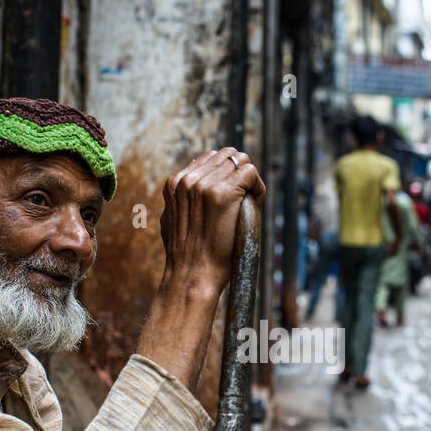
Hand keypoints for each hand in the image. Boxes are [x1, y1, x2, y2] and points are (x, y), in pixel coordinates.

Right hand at [159, 148, 265, 299]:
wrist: (193, 276)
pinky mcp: (223, 193)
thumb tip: (189, 186)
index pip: (209, 158)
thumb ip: (180, 200)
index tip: (231, 196)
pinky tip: (254, 204)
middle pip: (226, 155)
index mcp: (175, 182)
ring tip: (249, 202)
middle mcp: (188, 179)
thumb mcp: (172, 220)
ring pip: (240, 160)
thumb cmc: (187, 256)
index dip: (225, 174)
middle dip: (239, 173)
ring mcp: (205, 185)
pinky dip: (258, 186)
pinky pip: (250, 172)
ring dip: (249, 180)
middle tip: (244, 198)